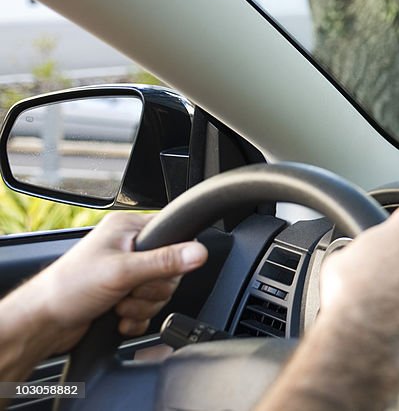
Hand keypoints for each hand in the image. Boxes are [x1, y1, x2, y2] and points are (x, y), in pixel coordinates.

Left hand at [22, 212, 207, 353]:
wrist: (43, 323)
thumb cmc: (68, 288)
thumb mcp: (122, 271)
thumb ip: (165, 262)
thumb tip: (199, 252)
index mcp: (129, 229)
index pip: (174, 237)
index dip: (172, 259)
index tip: (154, 272)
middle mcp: (129, 249)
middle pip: (170, 271)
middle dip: (150, 291)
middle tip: (128, 292)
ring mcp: (127, 274)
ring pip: (160, 294)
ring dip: (141, 307)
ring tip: (117, 306)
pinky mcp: (124, 297)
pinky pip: (149, 311)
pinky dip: (136, 320)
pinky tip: (119, 319)